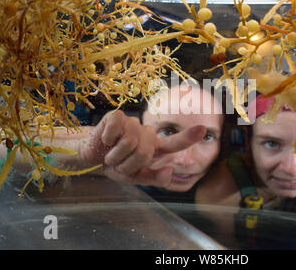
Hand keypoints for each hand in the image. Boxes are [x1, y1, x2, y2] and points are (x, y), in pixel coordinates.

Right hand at [80, 110, 206, 186]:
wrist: (91, 158)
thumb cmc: (115, 165)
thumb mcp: (135, 178)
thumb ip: (154, 178)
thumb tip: (170, 171)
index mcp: (154, 148)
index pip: (174, 143)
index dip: (188, 137)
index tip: (203, 129)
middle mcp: (146, 133)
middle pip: (145, 152)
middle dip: (129, 164)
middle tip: (119, 163)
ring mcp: (132, 123)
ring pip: (131, 143)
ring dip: (117, 156)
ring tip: (111, 154)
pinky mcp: (117, 116)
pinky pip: (116, 131)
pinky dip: (108, 140)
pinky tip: (105, 140)